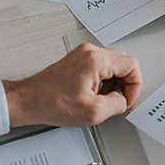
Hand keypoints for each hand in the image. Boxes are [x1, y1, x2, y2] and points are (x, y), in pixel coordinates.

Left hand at [4, 43, 142, 127]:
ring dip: (116, 82)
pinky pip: (103, 66)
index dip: (135, 85)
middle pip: (124, 62)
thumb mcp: (93, 112)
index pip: (132, 65)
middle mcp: (91, 52)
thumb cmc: (52, 103)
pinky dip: (105, 80)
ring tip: (104, 98)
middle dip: (126, 84)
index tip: (127, 99)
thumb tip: (124, 100)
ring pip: (115, 64)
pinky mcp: (80, 59)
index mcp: (96, 60)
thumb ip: (118, 104)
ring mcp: (84, 53)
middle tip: (119, 100)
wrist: (29, 100)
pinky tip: (96, 93)